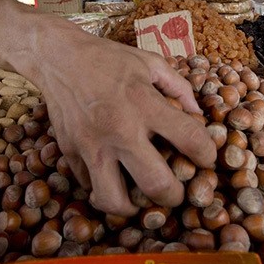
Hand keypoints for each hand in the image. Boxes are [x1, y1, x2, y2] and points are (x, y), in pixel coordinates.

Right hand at [0, 0, 214, 214]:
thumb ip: (179, 88)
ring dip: (134, 206)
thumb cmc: (107, 59)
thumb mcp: (149, 63)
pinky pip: (91, 187)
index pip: (190, 140)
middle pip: (157, 185)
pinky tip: (115, 175)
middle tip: (177, 191)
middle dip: (175, 196)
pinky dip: (106, 187)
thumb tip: (198, 115)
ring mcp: (91, 146)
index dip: (207, 154)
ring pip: (115, 200)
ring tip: (141, 197)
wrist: (56, 57)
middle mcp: (119, 130)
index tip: (206, 158)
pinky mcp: (70, 154)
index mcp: (144, 103)